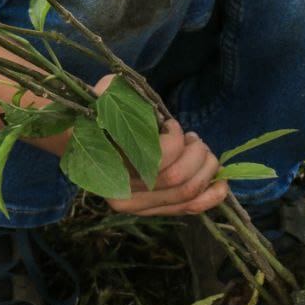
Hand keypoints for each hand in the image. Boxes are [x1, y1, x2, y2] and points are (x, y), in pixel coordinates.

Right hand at [91, 76, 228, 216]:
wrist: (83, 144)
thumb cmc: (99, 116)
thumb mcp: (103, 97)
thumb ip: (112, 92)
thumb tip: (122, 95)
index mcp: (110, 165)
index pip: (158, 158)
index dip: (174, 139)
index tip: (172, 124)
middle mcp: (123, 194)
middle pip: (178, 179)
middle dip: (197, 154)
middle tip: (193, 139)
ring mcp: (139, 207)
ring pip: (187, 194)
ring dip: (205, 169)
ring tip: (200, 151)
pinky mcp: (152, 212)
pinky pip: (189, 209)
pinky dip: (211, 196)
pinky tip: (220, 182)